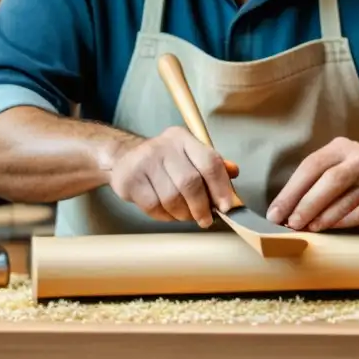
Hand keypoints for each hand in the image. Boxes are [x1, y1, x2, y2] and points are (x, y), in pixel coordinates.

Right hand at [107, 126, 238, 228]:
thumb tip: (234, 172)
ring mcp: (144, 161)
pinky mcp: (129, 179)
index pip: (209, 161)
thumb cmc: (165, 162)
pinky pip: (153, 206)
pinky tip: (168, 213)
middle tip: (205, 219)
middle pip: (190, 182)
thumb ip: (212, 165)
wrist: (124, 159)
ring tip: (186, 215)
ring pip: (171, 198)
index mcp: (183, 138)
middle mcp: (164, 146)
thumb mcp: (189, 156)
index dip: (221, 187)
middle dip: (201, 207)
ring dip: (183, 214)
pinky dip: (165, 216)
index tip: (226, 207)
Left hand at [266, 137, 358, 231]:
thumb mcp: (339, 168)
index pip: (312, 165)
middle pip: (329, 180)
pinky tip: (332, 229)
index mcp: (341, 147)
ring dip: (324, 216)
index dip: (292, 191)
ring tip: (308, 229)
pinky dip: (345, 221)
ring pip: (346, 197)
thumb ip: (316, 183)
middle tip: (291, 223)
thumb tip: (285, 210)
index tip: (276, 212)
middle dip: (306, 204)